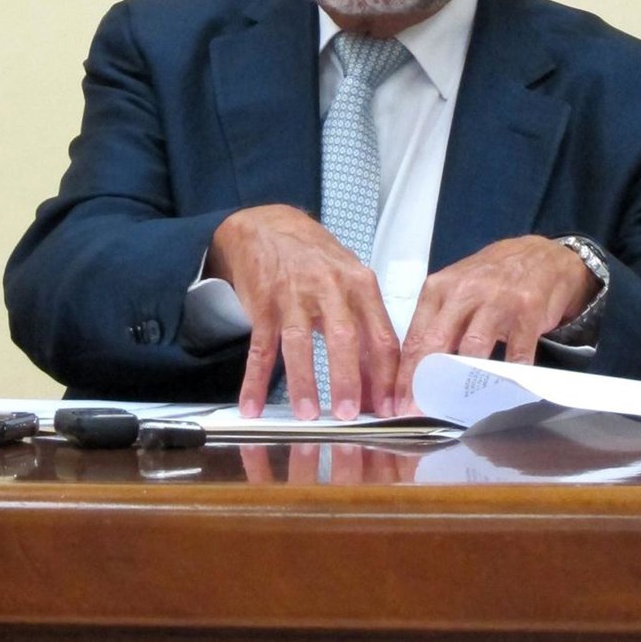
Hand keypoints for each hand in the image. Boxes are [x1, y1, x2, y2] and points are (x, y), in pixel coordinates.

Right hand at [207, 204, 400, 420]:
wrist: (268, 226)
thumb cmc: (316, 259)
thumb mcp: (348, 282)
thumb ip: (363, 329)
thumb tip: (374, 386)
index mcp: (360, 284)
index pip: (381, 335)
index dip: (386, 377)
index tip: (387, 409)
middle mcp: (329, 287)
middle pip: (344, 338)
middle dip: (348, 380)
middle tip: (348, 416)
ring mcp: (294, 294)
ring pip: (300, 343)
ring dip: (303, 382)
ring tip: (307, 416)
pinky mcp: (263, 303)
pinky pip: (260, 347)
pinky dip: (254, 380)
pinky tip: (252, 405)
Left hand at [393, 236, 595, 412]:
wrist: (540, 255)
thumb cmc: (490, 277)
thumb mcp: (456, 289)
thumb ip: (437, 322)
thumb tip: (414, 370)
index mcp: (439, 288)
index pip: (416, 337)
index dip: (405, 374)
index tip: (398, 403)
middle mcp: (465, 292)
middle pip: (437, 343)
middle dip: (424, 383)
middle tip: (416, 414)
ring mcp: (497, 301)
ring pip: (473, 349)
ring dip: (462, 384)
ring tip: (454, 411)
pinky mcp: (527, 312)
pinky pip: (515, 354)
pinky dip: (509, 378)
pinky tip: (502, 394)